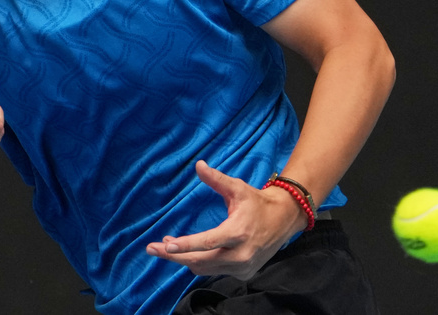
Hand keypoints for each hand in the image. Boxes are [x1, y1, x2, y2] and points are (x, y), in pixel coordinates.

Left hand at [145, 161, 306, 279]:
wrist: (284, 219)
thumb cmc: (257, 202)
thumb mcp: (238, 188)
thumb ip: (216, 179)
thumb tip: (198, 165)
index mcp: (239, 232)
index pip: (208, 242)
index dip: (186, 245)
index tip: (166, 245)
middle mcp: (241, 254)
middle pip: (200, 261)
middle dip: (174, 256)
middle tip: (152, 248)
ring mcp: (243, 267)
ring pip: (205, 268)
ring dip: (184, 258)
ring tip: (167, 245)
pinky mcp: (244, 273)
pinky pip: (214, 271)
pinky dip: (199, 263)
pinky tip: (188, 252)